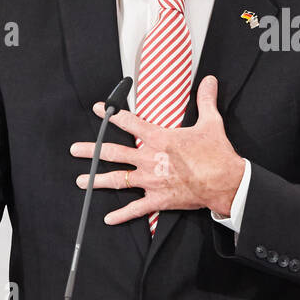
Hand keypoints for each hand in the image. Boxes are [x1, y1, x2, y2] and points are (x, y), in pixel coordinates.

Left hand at [69, 75, 246, 225]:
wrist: (224, 181)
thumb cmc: (216, 153)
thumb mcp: (211, 122)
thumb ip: (205, 100)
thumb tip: (210, 81)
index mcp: (160, 139)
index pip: (130, 123)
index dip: (113, 114)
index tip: (100, 109)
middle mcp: (150, 159)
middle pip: (113, 152)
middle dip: (92, 150)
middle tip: (75, 150)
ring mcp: (151, 180)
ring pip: (118, 179)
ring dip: (97, 180)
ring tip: (81, 181)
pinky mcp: (158, 199)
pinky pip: (136, 209)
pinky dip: (121, 215)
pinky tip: (108, 218)